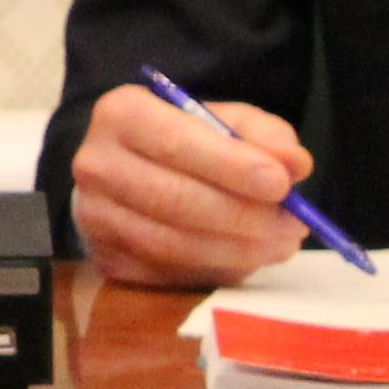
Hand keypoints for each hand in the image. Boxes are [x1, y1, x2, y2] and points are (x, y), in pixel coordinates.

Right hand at [70, 81, 311, 288]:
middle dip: (244, 216)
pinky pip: (170, 274)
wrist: (136, 175)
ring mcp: (95, 215)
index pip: (174, 142)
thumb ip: (264, 135)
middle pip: (174, 199)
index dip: (230, 166)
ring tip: (280, 242)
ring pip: (173, 244)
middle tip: (292, 224)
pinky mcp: (107, 259)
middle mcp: (96, 163)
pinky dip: (218, 270)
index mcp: (121, 114)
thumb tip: (292, 164)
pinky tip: (246, 256)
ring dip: (239, 249)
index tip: (281, 184)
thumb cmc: (189, 143)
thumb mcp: (226, 122)